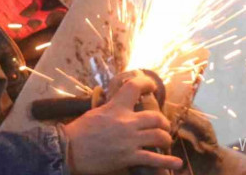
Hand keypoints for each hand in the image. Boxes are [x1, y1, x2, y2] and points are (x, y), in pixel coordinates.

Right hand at [61, 76, 182, 174]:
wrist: (69, 149)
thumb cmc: (79, 131)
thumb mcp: (96, 112)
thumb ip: (111, 108)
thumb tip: (119, 105)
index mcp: (116, 107)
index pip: (134, 87)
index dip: (147, 83)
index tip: (153, 86)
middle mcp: (126, 122)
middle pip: (155, 117)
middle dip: (163, 122)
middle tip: (163, 125)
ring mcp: (130, 140)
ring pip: (159, 136)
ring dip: (165, 139)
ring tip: (165, 141)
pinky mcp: (129, 157)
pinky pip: (154, 158)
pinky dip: (167, 161)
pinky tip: (176, 163)